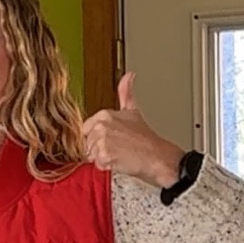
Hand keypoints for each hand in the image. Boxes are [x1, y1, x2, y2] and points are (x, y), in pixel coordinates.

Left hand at [82, 73, 184, 188]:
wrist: (158, 156)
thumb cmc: (146, 138)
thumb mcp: (133, 111)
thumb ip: (126, 92)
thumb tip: (128, 75)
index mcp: (104, 114)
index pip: (86, 130)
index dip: (96, 138)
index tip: (112, 140)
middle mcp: (101, 126)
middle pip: (86, 144)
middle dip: (98, 149)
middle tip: (118, 148)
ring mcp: (102, 141)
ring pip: (90, 155)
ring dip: (103, 158)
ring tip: (119, 154)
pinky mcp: (105, 155)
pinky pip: (98, 165)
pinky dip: (107, 166)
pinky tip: (119, 161)